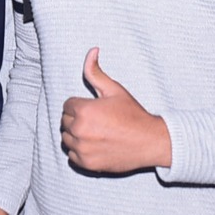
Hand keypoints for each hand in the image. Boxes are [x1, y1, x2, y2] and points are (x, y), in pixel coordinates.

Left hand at [60, 48, 171, 173]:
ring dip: (76, 135)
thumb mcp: (114, 90)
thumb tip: (91, 51)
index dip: (81, 105)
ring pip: (67, 139)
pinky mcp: (86, 164)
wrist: (149, 142)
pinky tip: (96, 145)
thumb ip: (96, 72)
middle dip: (77, 119)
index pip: (68, 105)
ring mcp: (82, 149)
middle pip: (65, 121)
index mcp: (84, 110)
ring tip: (96, 133)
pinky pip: (72, 155)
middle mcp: (79, 130)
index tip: (95, 109)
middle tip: (96, 121)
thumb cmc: (132, 114)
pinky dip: (80, 152)